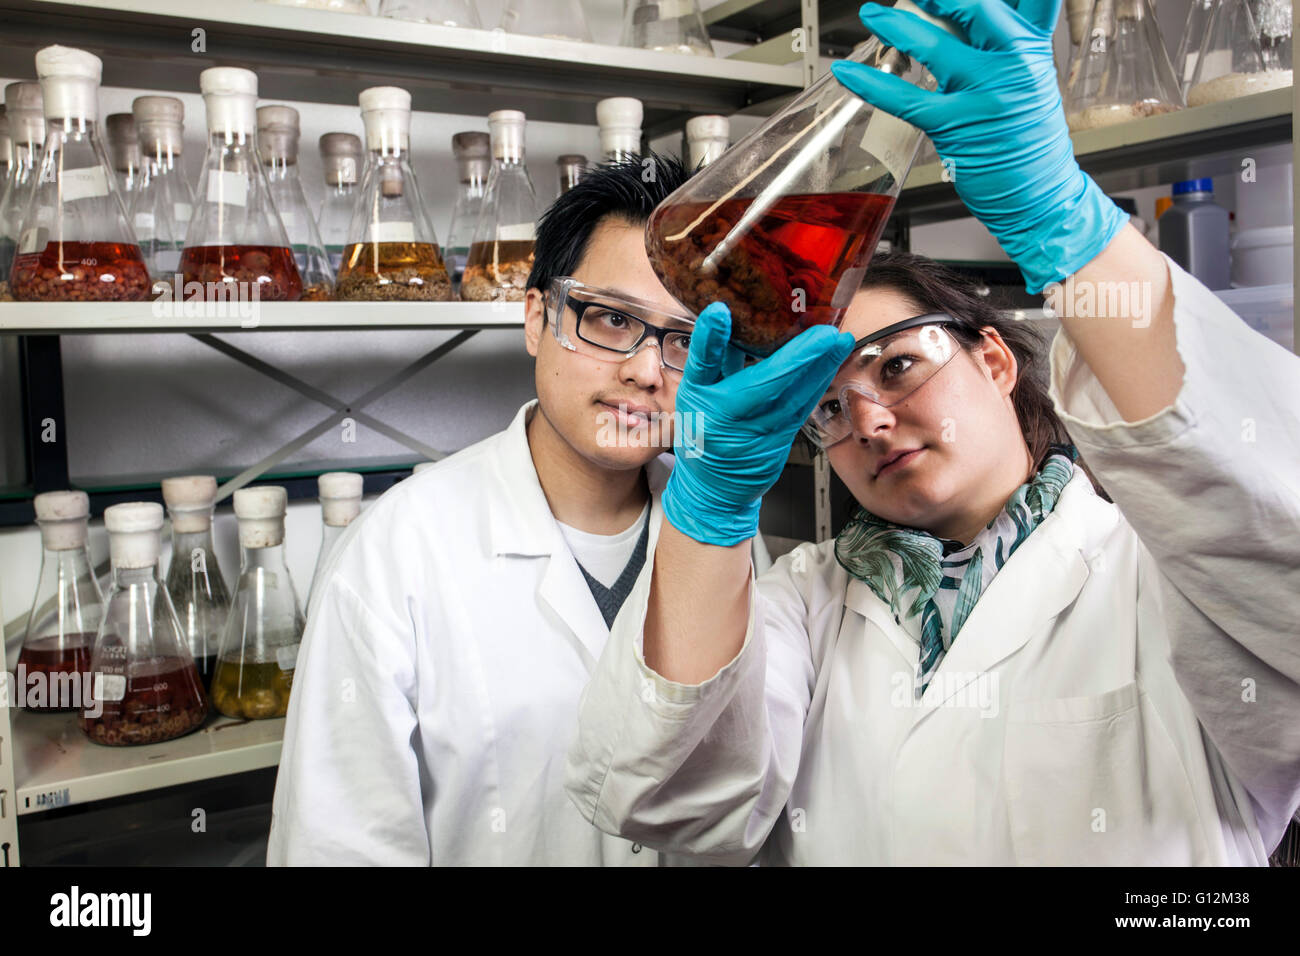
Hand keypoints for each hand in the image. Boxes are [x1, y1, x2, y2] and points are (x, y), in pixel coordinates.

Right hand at [663, 303, 855, 546]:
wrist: (713, 487)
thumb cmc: (703, 430)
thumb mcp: (696, 392)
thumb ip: (715, 357)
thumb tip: (730, 312)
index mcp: (699, 397)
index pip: (703, 364)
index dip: (709, 339)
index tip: (719, 311)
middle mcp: (725, 416)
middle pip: (762, 384)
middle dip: (797, 357)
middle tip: (825, 331)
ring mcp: (755, 434)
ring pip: (792, 399)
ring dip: (821, 369)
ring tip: (840, 341)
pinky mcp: (778, 444)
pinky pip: (801, 410)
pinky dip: (818, 385)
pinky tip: (833, 364)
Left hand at [830, 0, 1127, 292]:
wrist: (1040, 194)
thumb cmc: (1030, 137)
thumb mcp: (1033, 76)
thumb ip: (1008, 39)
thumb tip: (974, 9)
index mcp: (1033, 47)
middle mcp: (1013, 65)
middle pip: (976, 8)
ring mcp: (983, 96)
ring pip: (935, 48)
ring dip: (896, 26)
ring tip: (872, 15)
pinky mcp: (954, 126)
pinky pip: (906, 99)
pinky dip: (872, 84)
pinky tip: (848, 73)